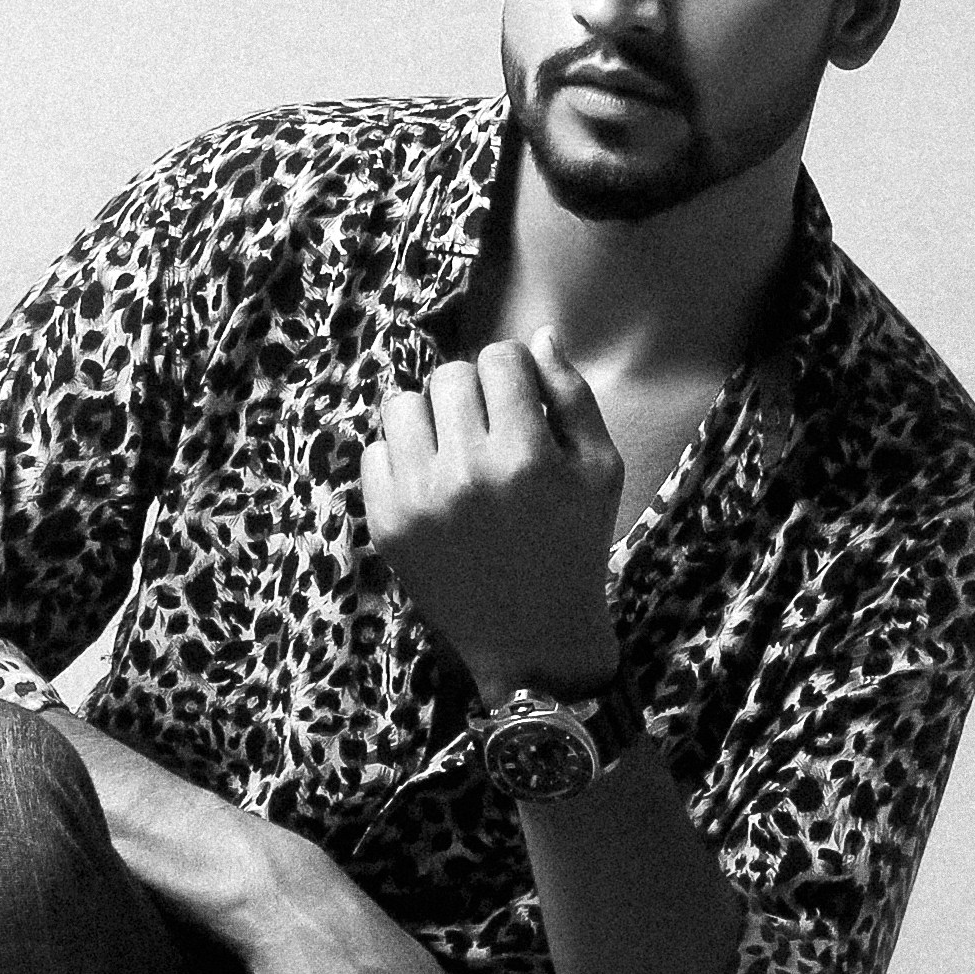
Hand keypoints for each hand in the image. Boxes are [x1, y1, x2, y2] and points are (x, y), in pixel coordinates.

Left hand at [360, 339, 624, 692]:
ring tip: (456, 449)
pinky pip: (374, 451)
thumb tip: (540, 335)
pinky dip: (402, 458)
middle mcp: (466, 473)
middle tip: (492, 429)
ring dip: (431, 418)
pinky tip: (433, 484)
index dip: (514, 373)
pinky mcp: (385, 525)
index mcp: (525, 456)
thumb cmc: (576, 545)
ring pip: (402, 404)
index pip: (499, 358)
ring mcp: (417, 501)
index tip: (522, 403)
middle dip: (473, 392)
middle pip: (449, 375)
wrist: (534, 639)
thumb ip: (573, 396)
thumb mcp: (600, 470)